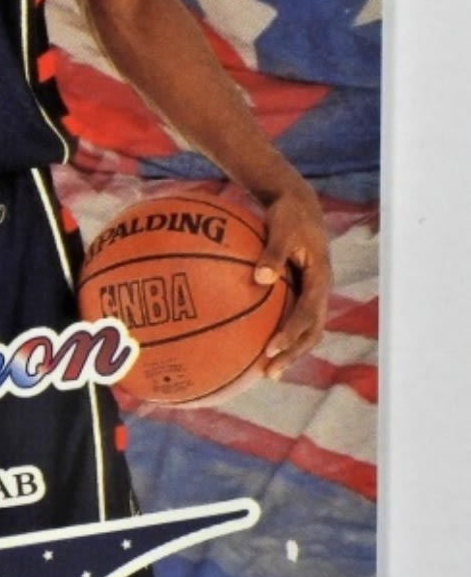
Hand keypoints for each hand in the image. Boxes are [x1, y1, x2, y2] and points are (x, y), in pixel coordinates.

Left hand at [252, 185, 331, 379]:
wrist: (299, 203)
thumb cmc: (288, 214)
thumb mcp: (281, 227)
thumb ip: (273, 252)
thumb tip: (260, 278)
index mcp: (320, 278)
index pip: (307, 314)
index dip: (290, 333)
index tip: (270, 348)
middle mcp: (320, 290)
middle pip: (311, 332)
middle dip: (292, 354)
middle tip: (269, 373)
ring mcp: (313, 292)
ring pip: (306, 329)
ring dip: (290, 350)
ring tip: (266, 370)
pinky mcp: (303, 291)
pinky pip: (294, 317)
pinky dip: (281, 332)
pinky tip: (257, 342)